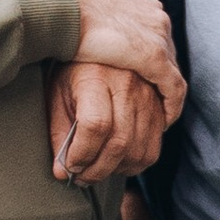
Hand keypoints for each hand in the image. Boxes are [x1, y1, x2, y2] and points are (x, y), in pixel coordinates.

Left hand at [47, 61, 165, 182]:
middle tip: (81, 177)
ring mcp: (148, 97)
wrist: (109, 43)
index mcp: (96, 76)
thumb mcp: (59, 94)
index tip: (70, 165)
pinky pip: (153, 149)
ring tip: (97, 170)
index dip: (82, 153)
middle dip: (97, 170)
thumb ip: (59, 131)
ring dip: (115, 170)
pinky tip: (117, 162)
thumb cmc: (76, 71)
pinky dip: (134, 164)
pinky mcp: (160, 108)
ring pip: (138, 150)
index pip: (96, 125)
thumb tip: (62, 171)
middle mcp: (127, 85)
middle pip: (119, 142)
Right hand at [67, 0, 185, 118]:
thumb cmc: (63, 1)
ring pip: (173, 70)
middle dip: (162, 76)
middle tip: (153, 99)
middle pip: (166, 52)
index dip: (150, 57)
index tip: (142, 75)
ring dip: (167, 93)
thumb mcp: (85, 2)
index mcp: (138, 2)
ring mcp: (157, 34)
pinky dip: (171, 104)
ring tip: (159, 115)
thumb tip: (85, 15)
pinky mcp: (153, 54)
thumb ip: (95, 11)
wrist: (62, 0)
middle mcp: (154, 16)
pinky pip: (173, 86)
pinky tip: (164, 120)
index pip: (153, 33)